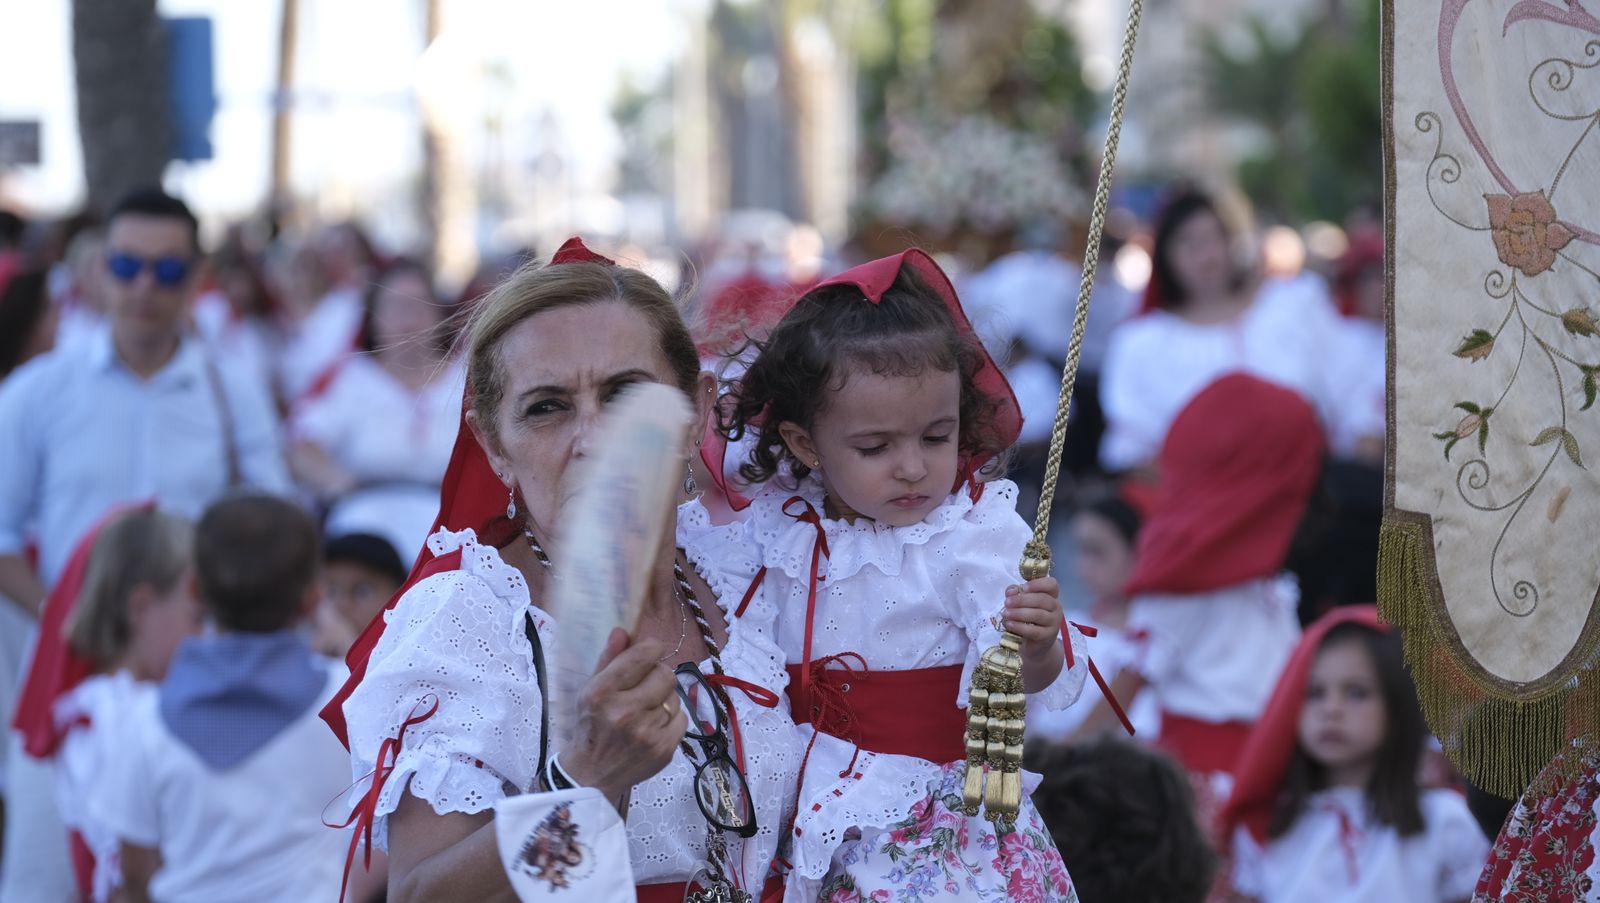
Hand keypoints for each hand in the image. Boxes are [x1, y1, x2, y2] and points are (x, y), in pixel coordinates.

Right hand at [561, 628, 687, 800]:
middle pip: (665, 674)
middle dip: (657, 676)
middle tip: (645, 686)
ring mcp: (647, 733)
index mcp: (602, 693)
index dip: (652, 649)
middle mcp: (625, 712)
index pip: (643, 655)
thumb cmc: (590, 726)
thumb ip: (608, 659)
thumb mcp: (590, 690)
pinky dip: (671, 718)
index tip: (650, 652)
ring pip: (674, 696)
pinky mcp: (664, 749)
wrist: (591, 775)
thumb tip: (623, 631)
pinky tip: (654, 725)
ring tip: (646, 710)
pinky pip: (682, 718)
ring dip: (664, 699)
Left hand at [1003, 576, 1062, 660]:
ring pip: (1038, 615)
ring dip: (1019, 613)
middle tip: (1007, 602)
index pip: (1051, 584)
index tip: (1023, 587)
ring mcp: (1054, 622)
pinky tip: (1009, 624)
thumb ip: (1016, 593)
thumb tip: (1011, 591)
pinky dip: (1020, 627)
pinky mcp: (1048, 636)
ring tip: (1006, 614)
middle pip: (1042, 599)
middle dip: (1022, 600)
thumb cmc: (1029, 619)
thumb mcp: (1021, 603)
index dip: (1038, 584)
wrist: (1035, 644)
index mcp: (1051, 595)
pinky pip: (1034, 631)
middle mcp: (1056, 607)